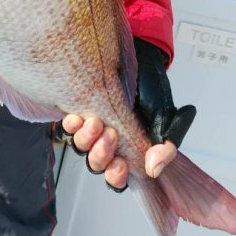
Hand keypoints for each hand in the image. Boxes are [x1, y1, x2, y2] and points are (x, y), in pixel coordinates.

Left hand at [60, 39, 195, 189]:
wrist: (142, 58)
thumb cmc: (153, 90)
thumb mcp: (168, 119)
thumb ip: (166, 146)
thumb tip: (153, 169)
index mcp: (129, 151)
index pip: (117, 177)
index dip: (115, 178)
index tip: (120, 166)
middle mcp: (108, 143)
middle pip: (96, 165)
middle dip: (100, 156)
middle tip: (110, 137)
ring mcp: (92, 127)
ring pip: (80, 147)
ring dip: (85, 139)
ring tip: (95, 123)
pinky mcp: (79, 109)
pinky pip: (67, 126)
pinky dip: (70, 125)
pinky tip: (77, 118)